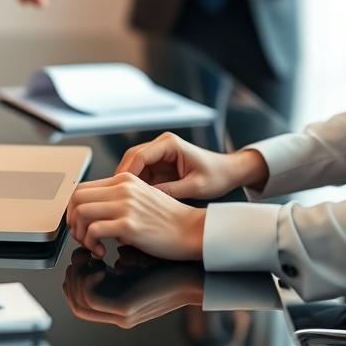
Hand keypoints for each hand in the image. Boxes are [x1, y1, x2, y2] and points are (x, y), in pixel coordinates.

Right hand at [62, 247, 204, 329]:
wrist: (197, 264)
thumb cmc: (171, 255)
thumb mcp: (139, 253)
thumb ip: (119, 252)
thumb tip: (96, 234)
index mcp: (120, 300)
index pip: (79, 297)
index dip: (72, 273)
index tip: (81, 249)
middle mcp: (117, 310)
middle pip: (74, 301)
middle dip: (71, 272)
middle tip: (82, 248)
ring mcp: (121, 312)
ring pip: (78, 301)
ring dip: (76, 275)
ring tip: (89, 251)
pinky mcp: (127, 308)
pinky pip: (91, 299)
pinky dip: (87, 279)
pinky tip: (98, 259)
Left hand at [66, 172, 206, 259]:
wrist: (192, 230)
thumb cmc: (169, 219)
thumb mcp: (141, 197)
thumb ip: (118, 198)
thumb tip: (92, 212)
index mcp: (124, 179)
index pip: (83, 187)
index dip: (73, 208)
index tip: (79, 224)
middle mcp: (123, 188)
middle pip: (76, 198)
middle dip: (72, 221)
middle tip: (82, 236)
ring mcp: (126, 205)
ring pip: (80, 213)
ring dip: (80, 234)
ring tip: (92, 245)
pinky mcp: (129, 225)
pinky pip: (94, 231)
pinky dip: (91, 244)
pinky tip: (103, 251)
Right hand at [115, 131, 238, 199]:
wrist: (229, 172)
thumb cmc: (217, 175)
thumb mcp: (195, 187)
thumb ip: (171, 191)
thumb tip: (147, 199)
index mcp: (170, 144)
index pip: (139, 155)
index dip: (127, 173)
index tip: (121, 190)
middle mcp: (162, 145)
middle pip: (132, 159)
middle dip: (123, 178)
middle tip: (116, 197)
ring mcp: (160, 155)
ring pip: (134, 166)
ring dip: (128, 182)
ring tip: (123, 200)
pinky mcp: (160, 165)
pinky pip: (142, 174)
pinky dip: (137, 186)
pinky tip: (134, 200)